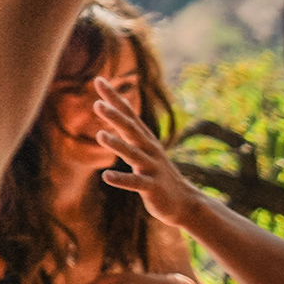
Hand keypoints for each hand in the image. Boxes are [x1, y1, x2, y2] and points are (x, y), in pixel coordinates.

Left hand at [97, 103, 218, 234]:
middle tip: (97, 104)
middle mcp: (149, 150)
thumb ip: (129, 133)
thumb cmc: (158, 174)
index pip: (128, 114)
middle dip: (115, 116)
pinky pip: (136, 182)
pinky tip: (107, 176)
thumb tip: (112, 111)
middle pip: (131, 130)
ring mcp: (152, 168)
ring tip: (100, 135)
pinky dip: (122, 179)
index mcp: (145, 140)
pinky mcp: (152, 187)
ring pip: (133, 154)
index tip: (99, 80)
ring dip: (117, 145)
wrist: (185, 203)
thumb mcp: (145, 150)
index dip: (114, 98)